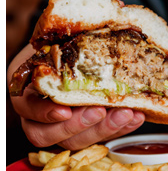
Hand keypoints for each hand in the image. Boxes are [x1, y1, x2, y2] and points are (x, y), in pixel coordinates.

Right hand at [7, 45, 144, 149]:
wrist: (77, 56)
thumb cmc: (64, 46)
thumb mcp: (60, 39)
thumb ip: (67, 42)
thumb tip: (84, 29)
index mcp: (28, 90)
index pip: (27, 108)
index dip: (44, 113)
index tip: (65, 111)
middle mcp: (40, 116)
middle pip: (49, 134)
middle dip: (79, 125)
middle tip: (100, 111)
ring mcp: (63, 127)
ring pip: (75, 141)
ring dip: (104, 129)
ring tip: (127, 114)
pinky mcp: (87, 131)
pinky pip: (100, 137)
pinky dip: (121, 128)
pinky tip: (137, 116)